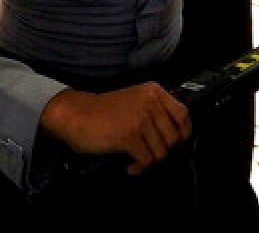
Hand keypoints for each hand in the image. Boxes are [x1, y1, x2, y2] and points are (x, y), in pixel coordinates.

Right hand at [39, 82, 191, 174]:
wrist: (75, 114)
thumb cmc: (103, 111)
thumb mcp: (134, 99)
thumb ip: (154, 109)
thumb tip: (175, 134)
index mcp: (153, 91)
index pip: (183, 113)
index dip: (184, 132)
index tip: (178, 142)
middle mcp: (150, 102)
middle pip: (173, 137)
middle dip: (163, 151)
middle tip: (149, 154)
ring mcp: (140, 119)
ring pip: (161, 151)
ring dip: (150, 162)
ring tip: (137, 161)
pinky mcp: (129, 136)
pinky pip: (146, 160)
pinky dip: (139, 168)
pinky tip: (130, 166)